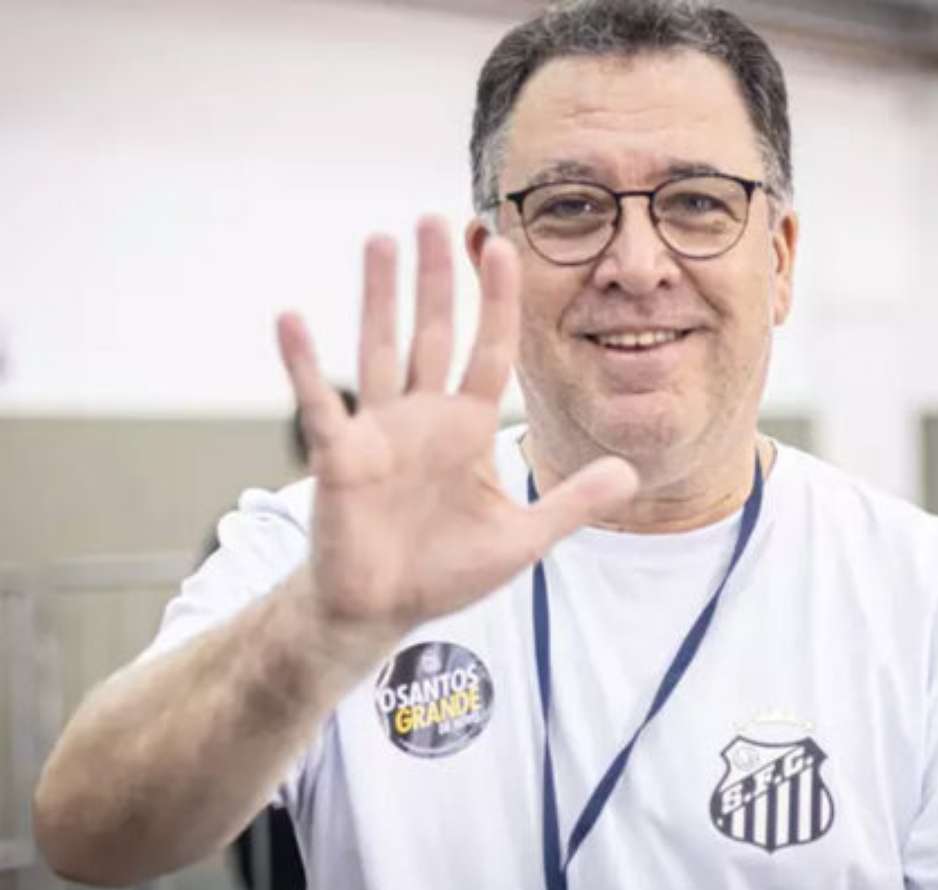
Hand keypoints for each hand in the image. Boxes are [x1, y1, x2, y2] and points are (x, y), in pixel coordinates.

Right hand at [276, 217, 637, 636]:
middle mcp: (424, 418)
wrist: (381, 608)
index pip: (490, 351)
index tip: (503, 248)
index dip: (497, 302)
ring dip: (380, 297)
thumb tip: (630, 474)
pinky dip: (304, 365)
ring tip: (380, 240)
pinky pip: (319, 405)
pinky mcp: (339, 458)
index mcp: (468, 429)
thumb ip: (572, 503)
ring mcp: (379, 432)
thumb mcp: (521, 540)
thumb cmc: (445, 571)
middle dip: (438, 278)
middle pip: (434, 334)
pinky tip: (292, 320)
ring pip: (380, 350)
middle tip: (437, 219)